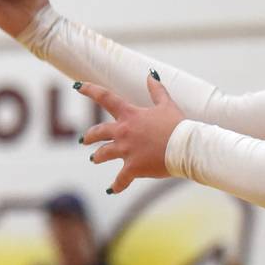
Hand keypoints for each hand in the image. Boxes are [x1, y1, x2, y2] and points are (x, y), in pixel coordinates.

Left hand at [80, 73, 185, 193]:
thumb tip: (151, 74)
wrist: (186, 147)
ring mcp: (126, 151)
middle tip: (84, 139)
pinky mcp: (133, 168)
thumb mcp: (167, 105)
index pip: (105, 98)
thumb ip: (157, 90)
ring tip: (94, 159)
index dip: (90, 90)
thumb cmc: (179, 125)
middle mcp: (123, 132)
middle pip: (98, 132)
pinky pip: (119, 180)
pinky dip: (116, 185)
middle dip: (90, 136)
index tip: (78, 86)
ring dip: (97, 157)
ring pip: (102, 154)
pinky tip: (111, 189)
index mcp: (130, 115)